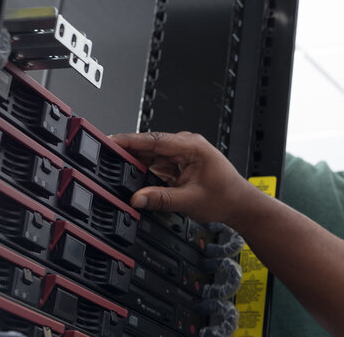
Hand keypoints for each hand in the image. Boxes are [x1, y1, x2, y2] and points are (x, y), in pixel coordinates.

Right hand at [111, 131, 259, 225]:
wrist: (239, 203)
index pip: (153, 139)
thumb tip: (136, 198)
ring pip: (150, 154)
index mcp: (191, 146)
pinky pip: (155, 162)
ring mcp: (181, 153)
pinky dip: (143, 169)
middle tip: (103, 157)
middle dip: (126, 151)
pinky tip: (130, 175)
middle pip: (148, 145)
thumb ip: (161, 199)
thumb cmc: (225, 197)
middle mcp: (185, 145)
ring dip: (134, 161)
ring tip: (113, 167)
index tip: (109, 141)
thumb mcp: (189, 200)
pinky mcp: (178, 162)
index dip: (129, 140)